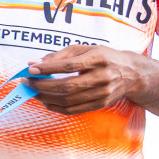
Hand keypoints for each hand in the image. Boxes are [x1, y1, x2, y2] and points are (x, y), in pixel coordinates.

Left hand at [27, 45, 147, 114]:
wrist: (132, 73)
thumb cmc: (103, 57)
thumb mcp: (84, 49)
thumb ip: (59, 55)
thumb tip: (33, 63)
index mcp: (99, 59)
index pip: (70, 66)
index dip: (48, 68)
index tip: (30, 69)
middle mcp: (103, 77)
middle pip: (67, 86)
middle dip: (42, 85)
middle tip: (26, 82)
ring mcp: (103, 94)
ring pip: (68, 100)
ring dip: (45, 97)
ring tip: (32, 91)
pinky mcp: (100, 105)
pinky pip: (73, 110)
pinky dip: (55, 107)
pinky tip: (44, 100)